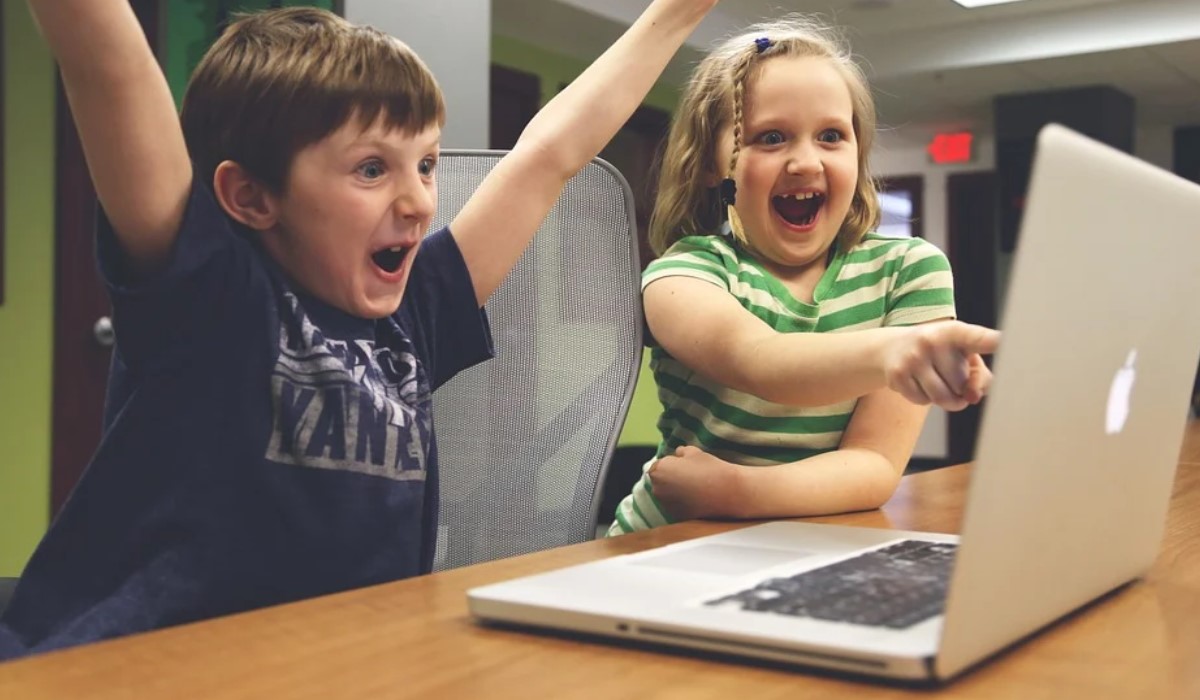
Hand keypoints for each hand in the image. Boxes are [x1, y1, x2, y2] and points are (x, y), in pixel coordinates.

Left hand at [648, 446, 735, 520]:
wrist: (728, 492)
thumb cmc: (710, 468)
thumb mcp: (694, 452)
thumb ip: (681, 451)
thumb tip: (678, 453)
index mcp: (658, 471)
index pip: (660, 465)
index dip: (673, 464)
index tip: (687, 465)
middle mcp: (657, 490)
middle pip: (661, 481)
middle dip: (671, 478)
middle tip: (691, 476)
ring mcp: (666, 505)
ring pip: (668, 495)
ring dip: (676, 491)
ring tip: (696, 488)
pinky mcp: (676, 517)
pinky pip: (676, 506)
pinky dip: (683, 503)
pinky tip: (698, 499)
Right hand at [883, 321, 998, 410]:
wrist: (891, 347)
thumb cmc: (939, 352)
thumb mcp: (962, 353)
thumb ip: (980, 376)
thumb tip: (973, 397)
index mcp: (956, 332)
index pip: (981, 339)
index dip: (999, 342)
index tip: (1013, 340)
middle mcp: (933, 341)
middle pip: (962, 384)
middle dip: (960, 388)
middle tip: (950, 374)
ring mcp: (913, 357)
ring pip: (943, 398)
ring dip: (946, 399)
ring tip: (940, 384)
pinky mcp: (897, 374)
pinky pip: (923, 401)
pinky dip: (925, 399)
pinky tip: (919, 383)